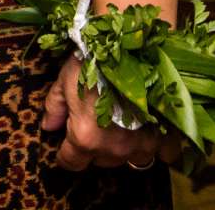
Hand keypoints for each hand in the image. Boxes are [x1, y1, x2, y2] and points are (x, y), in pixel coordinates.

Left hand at [43, 57, 181, 170]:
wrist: (135, 51)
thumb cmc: (94, 62)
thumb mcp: (65, 80)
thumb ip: (55, 107)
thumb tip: (48, 128)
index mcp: (85, 138)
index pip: (71, 163)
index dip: (65, 155)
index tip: (66, 146)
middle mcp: (115, 149)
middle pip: (99, 161)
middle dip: (93, 147)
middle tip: (94, 123)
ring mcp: (142, 147)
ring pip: (127, 160)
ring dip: (122, 148)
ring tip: (120, 125)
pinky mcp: (166, 140)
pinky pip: (161, 155)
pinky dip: (154, 146)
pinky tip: (148, 129)